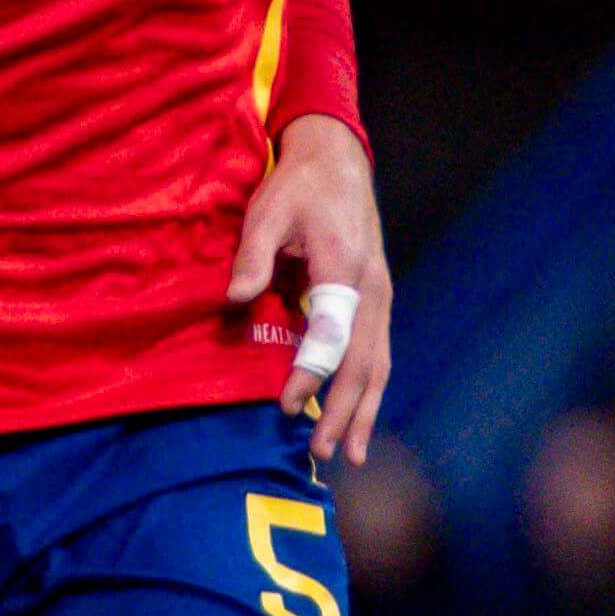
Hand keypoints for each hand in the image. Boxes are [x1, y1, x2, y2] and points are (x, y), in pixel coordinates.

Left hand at [230, 116, 391, 462]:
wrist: (337, 161)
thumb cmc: (298, 187)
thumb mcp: (268, 211)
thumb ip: (254, 256)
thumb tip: (235, 298)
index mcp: (344, 268)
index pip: (330, 334)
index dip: (310, 373)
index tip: (286, 405)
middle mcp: (371, 290)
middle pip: (363, 361)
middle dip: (344, 410)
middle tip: (320, 450)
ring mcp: (380, 297)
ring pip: (379, 364)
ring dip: (364, 410)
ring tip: (351, 454)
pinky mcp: (377, 301)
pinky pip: (378, 354)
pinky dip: (370, 391)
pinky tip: (358, 419)